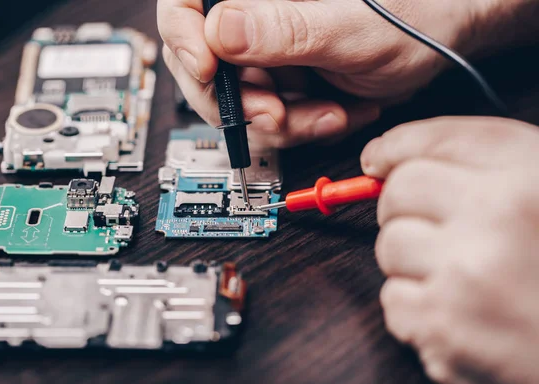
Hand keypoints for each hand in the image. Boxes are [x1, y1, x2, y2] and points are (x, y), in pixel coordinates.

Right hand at [158, 0, 499, 146]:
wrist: (445, 42)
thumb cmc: (417, 15)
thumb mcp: (350, 28)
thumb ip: (285, 30)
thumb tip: (218, 29)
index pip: (185, 4)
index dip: (183, 38)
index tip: (209, 71)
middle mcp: (257, 16)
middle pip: (204, 64)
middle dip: (242, 100)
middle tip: (278, 114)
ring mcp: (268, 50)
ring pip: (237, 100)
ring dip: (281, 121)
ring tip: (327, 115)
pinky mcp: (283, 78)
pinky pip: (268, 114)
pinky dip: (300, 125)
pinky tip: (334, 113)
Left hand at [361, 116, 538, 383]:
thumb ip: (495, 172)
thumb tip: (393, 158)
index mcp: (533, 177)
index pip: (440, 140)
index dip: (398, 146)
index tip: (379, 157)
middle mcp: (497, 215)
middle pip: (400, 190)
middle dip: (402, 208)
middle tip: (432, 230)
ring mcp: (465, 273)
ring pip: (389, 245)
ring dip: (412, 262)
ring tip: (462, 282)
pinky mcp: (443, 328)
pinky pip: (392, 299)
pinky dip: (416, 309)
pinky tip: (459, 316)